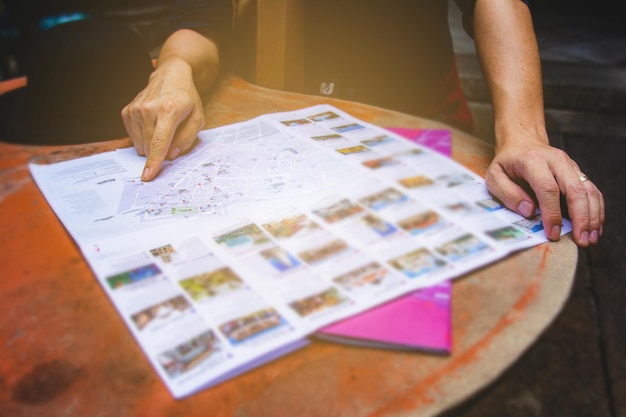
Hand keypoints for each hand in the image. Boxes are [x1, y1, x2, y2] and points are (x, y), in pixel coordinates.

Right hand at [122, 59, 204, 180]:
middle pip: (149, 147)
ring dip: (151, 144)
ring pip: (140, 145)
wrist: (170, 76)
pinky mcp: (127, 112)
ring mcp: (135, 110)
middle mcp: (148, 109)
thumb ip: (186, 139)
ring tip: (161, 127)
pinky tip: (152, 125)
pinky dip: (143, 137)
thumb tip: (171, 155)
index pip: (159, 142)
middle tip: (170, 137)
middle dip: (159, 151)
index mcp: (169, 110)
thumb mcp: (198, 118)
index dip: (154, 161)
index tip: (147, 176)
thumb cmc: (186, 99)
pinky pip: (133, 138)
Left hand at [485, 140, 604, 246]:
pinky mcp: (577, 172)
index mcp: (533, 160)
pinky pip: (592, 190)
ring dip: (592, 216)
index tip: (553, 233)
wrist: (522, 141)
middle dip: (581, 217)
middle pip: (575, 189)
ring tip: (590, 238)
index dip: (552, 213)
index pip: (547, 188)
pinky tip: (595, 226)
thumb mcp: (495, 176)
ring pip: (588, 190)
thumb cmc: (507, 162)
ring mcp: (570, 165)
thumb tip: (528, 211)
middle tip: (581, 240)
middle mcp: (556, 161)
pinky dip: (596, 209)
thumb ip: (508, 193)